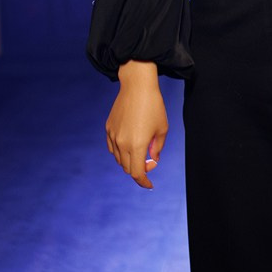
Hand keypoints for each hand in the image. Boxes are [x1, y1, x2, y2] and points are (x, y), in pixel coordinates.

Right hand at [105, 61, 167, 189]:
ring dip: (130, 161)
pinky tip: (129, 145)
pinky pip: (113, 148)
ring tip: (141, 151)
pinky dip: (121, 152)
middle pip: (128, 168)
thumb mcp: (162, 129)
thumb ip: (157, 148)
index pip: (137, 173)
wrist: (137, 86)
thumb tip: (152, 160)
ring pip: (119, 159)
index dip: (144, 182)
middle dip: (139, 170)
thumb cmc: (154, 106)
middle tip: (150, 161)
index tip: (149, 185)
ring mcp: (113, 136)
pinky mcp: (108, 128)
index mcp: (137, 145)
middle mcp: (122, 143)